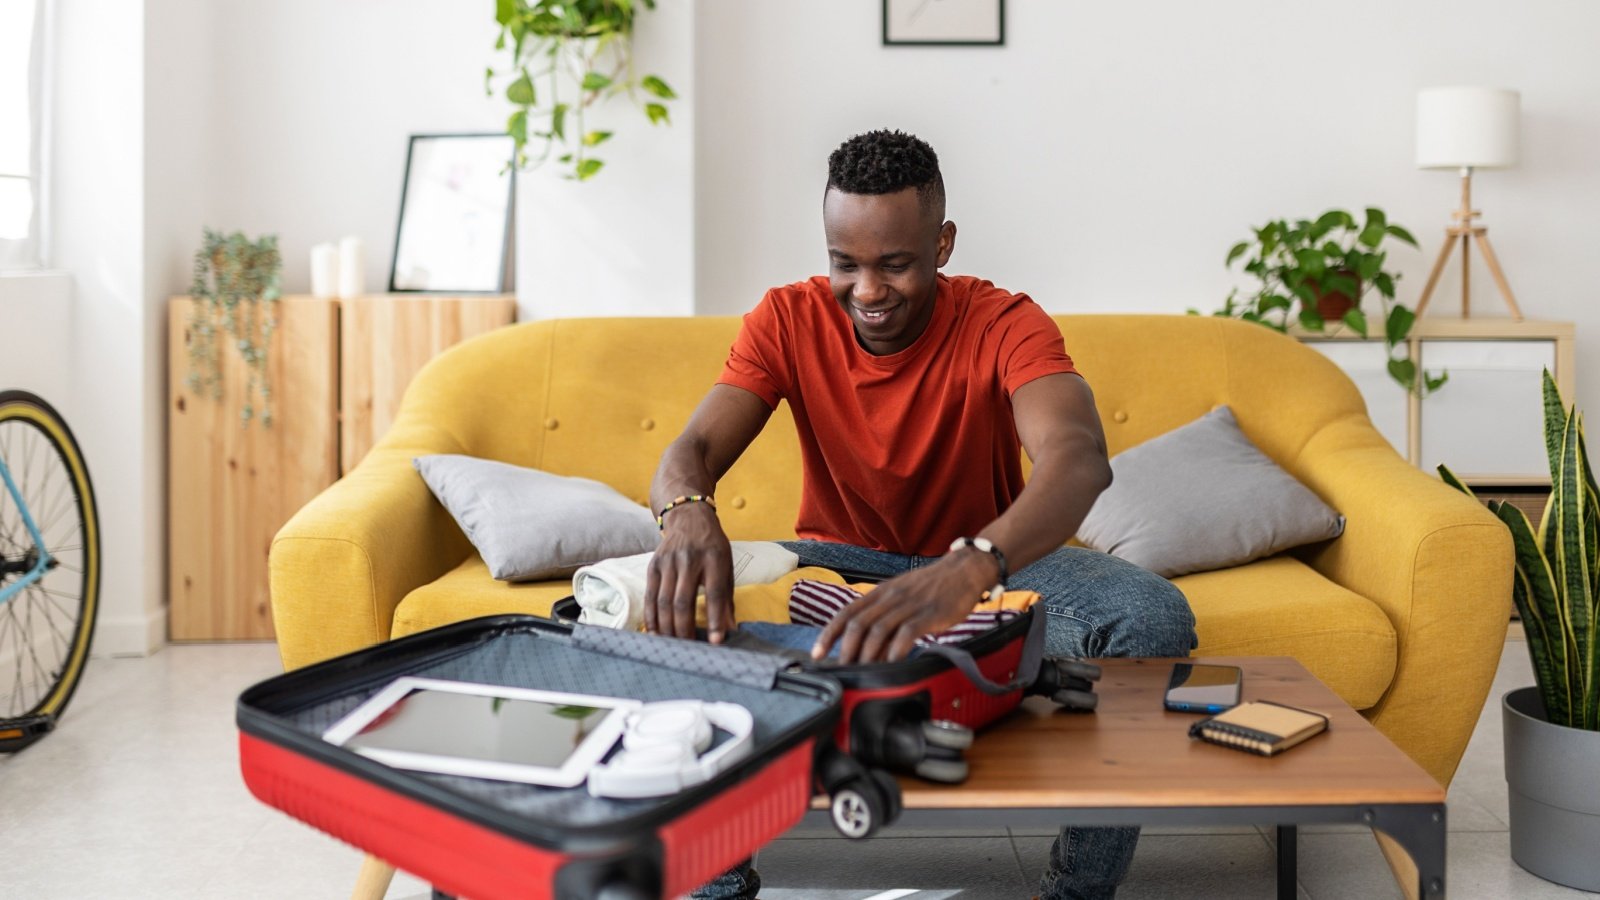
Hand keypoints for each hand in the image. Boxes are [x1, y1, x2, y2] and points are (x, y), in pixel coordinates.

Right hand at [643, 503, 734, 642]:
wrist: (688, 517)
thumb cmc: (712, 547)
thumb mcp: (727, 565)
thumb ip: (727, 598)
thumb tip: (729, 630)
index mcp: (714, 558)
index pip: (715, 593)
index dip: (714, 619)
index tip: (715, 642)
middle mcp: (689, 559)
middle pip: (683, 600)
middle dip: (685, 629)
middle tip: (689, 649)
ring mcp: (668, 561)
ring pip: (664, 601)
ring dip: (667, 627)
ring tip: (673, 645)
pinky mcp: (653, 565)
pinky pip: (650, 596)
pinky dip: (652, 617)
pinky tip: (656, 632)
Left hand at [812, 551, 993, 662]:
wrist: (964, 570)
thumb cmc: (931, 587)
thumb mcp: (901, 594)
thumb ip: (884, 615)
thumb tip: (867, 645)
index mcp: (880, 592)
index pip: (847, 613)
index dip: (829, 634)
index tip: (817, 654)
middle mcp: (890, 597)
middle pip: (859, 624)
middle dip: (846, 650)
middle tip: (842, 670)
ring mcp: (909, 605)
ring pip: (878, 630)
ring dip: (867, 655)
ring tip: (863, 672)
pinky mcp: (929, 614)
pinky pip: (906, 634)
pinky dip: (895, 651)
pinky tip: (891, 665)